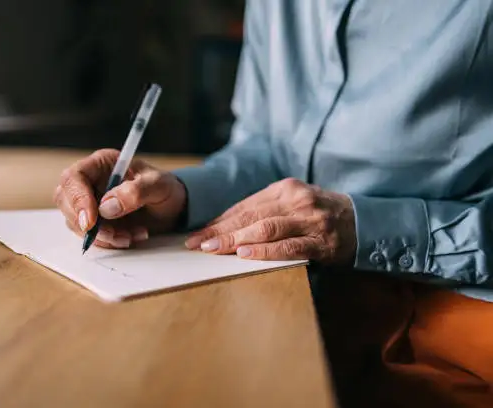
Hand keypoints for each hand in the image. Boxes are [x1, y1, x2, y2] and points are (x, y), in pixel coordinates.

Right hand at [54, 149, 186, 248]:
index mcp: (101, 164)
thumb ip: (135, 192)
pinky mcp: (95, 222)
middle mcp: (90, 182)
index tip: (91, 221)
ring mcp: (90, 203)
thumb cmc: (165, 189)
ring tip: (130, 236)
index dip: (77, 199)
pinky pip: (90, 236)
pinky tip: (130, 237)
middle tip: (114, 235)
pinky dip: (108, 242)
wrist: (173, 208)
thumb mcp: (158, 186)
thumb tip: (107, 207)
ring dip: (102, 236)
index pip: (73, 177)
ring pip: (76, 223)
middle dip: (88, 224)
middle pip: (66, 201)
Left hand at [185, 178, 355, 264]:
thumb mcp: (292, 204)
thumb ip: (264, 211)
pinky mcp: (321, 241)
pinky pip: (288, 246)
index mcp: (285, 188)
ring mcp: (310, 219)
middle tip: (196, 244)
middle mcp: (296, 199)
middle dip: (219, 231)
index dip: (219, 221)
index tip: (198, 233)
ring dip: (235, 239)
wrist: (363, 222)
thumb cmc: (319, 215)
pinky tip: (244, 254)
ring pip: (265, 228)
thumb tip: (224, 227)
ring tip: (213, 249)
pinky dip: (265, 250)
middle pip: (250, 216)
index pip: (244, 206)